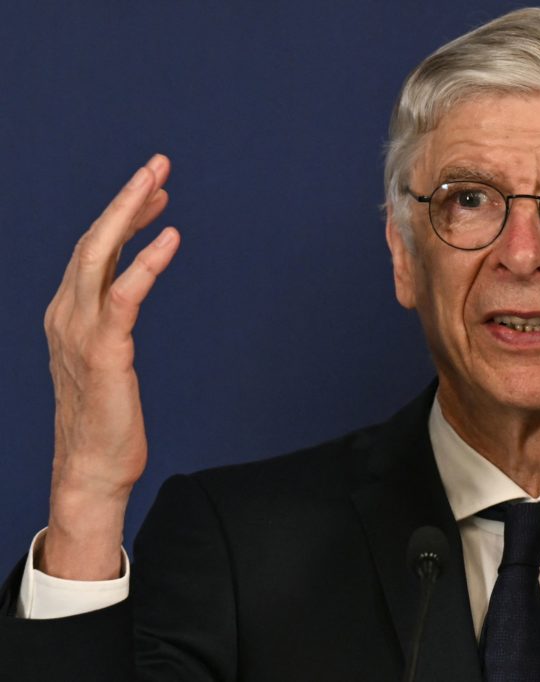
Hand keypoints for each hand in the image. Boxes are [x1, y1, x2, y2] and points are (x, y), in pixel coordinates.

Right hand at [40, 154, 179, 579]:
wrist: (91, 468)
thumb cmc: (106, 418)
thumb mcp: (105, 359)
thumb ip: (109, 323)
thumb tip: (123, 296)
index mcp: (66, 314)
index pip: (93, 251)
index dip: (122, 216)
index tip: (153, 192)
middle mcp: (66, 315)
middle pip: (92, 241)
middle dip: (124, 199)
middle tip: (157, 165)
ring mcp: (81, 332)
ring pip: (99, 256)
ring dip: (129, 214)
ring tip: (158, 183)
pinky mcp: (105, 352)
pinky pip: (125, 296)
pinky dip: (146, 263)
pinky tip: (170, 238)